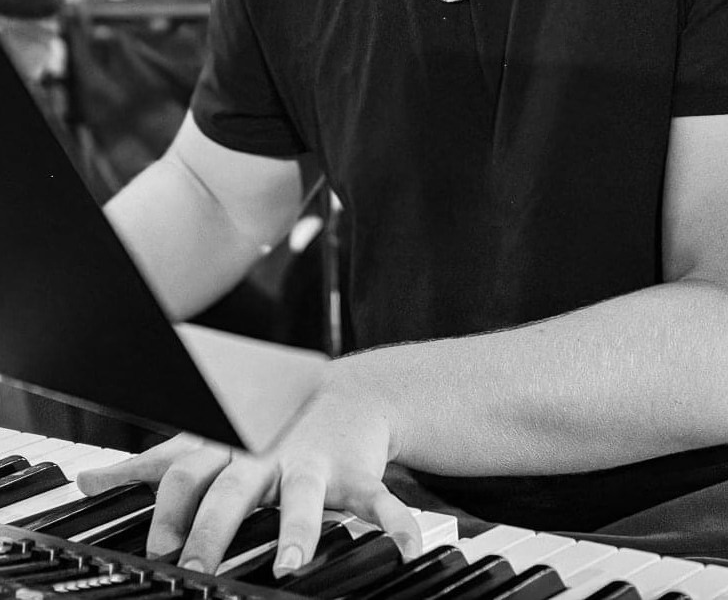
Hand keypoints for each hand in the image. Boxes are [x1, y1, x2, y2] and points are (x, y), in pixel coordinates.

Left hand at [76, 362, 422, 575]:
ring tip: (291, 564)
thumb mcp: (208, 437)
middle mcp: (266, 456)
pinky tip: (408, 546)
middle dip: (216, 528)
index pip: (186, 471)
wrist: (348, 391)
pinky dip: (396, 524)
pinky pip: (380, 500)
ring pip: (305, 496)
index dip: (170, 510)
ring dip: (299, 530)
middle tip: (200, 567)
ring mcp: (313, 464)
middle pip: (234, 488)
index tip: (159, 551)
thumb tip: (87, 484)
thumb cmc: (268, 426)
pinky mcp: (357, 474)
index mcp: (227, 449)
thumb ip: (151, 464)